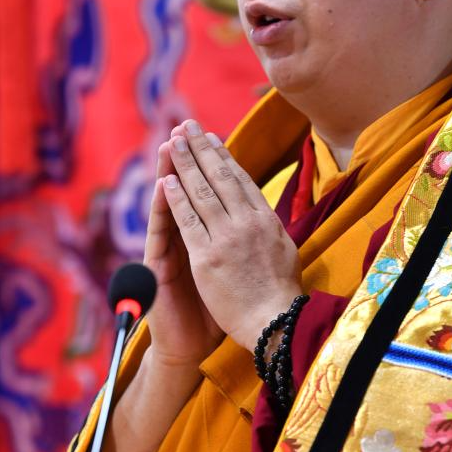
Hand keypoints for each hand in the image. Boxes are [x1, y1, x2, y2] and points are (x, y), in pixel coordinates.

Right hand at [143, 139, 223, 367]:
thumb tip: (257, 216)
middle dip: (188, 157)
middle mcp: (185, 238)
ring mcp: (170, 250)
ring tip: (170, 145)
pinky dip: (163, 207)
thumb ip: (236, 243)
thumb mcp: (232, 270)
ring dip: (169, 172)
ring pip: (169, 204)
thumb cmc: (216, 310)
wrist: (192, 346)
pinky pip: (161, 232)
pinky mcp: (158, 267)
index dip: (210, 165)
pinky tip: (163, 185)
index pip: (208, 192)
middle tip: (187, 127)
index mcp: (206, 236)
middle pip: (187, 190)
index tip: (215, 135)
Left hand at [162, 120, 302, 350]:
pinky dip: (176, 199)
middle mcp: (248, 223)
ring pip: (201, 192)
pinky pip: (188, 222)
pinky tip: (166, 181)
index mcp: (266, 220)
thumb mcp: (285, 251)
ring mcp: (227, 238)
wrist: (275, 324)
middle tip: (187, 126)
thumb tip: (266, 212)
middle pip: (220, 177)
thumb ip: (271, 229)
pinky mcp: (207, 258)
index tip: (212, 138)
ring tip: (171, 143)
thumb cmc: (280, 294)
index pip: (241, 180)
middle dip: (201, 149)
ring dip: (184, 164)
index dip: (224, 157)